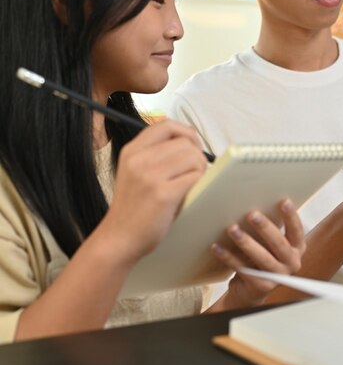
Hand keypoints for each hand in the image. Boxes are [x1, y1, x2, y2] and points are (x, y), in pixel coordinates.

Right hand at [98, 121, 206, 263]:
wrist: (119, 238)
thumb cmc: (133, 208)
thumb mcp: (135, 172)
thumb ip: (155, 155)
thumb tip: (190, 143)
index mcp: (132, 150)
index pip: (166, 125)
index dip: (186, 133)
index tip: (193, 148)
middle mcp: (139, 159)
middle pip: (185, 142)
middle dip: (198, 157)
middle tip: (195, 173)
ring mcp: (150, 176)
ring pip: (194, 158)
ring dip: (201, 170)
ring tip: (192, 184)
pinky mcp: (163, 194)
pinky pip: (195, 177)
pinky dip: (199, 184)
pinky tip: (191, 194)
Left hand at [210, 199, 304, 306]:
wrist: (251, 289)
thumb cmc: (260, 258)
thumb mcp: (269, 243)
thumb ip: (268, 229)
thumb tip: (253, 205)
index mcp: (297, 248)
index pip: (296, 230)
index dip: (291, 216)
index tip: (283, 201)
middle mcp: (292, 263)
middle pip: (279, 244)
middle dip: (264, 228)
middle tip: (251, 214)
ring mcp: (278, 276)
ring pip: (262, 258)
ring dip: (246, 242)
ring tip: (232, 229)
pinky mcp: (261, 286)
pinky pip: (243, 269)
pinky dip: (229, 257)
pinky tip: (217, 247)